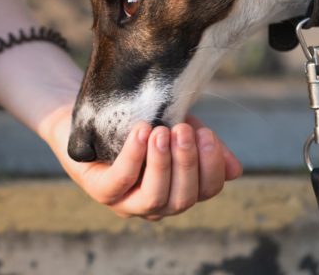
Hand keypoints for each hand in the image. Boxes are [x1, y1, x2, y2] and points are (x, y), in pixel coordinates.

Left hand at [40, 106, 241, 220]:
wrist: (84, 115)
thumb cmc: (132, 123)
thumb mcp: (172, 127)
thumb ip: (199, 144)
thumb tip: (234, 170)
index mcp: (177, 188)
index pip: (207, 190)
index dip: (211, 166)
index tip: (206, 134)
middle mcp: (154, 203)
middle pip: (183, 198)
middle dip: (187, 163)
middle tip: (181, 130)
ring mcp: (125, 202)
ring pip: (155, 198)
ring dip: (162, 164)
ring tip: (160, 132)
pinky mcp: (100, 191)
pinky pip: (121, 182)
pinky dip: (134, 158)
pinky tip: (140, 133)